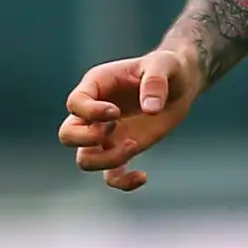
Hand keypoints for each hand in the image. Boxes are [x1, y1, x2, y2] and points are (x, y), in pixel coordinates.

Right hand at [59, 50, 198, 191]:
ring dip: (106, 159)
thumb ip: (155, 82)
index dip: (90, 112)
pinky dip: (122, 182)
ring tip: (134, 144)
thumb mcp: (164, 65)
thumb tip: (151, 110)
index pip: (75, 103)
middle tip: (113, 128)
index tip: (116, 112)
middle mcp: (95, 113)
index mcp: (97, 86)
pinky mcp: (123, 150)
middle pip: (67, 135)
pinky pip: (111, 176)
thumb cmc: (167, 68)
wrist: (180, 85)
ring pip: (85, 159)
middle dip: (86, 138)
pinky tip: (142, 176)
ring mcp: (107, 135)